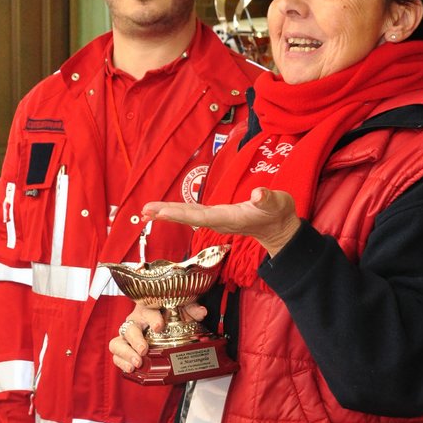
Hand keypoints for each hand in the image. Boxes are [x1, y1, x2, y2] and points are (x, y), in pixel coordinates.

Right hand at [109, 301, 206, 374]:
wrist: (161, 322)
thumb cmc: (168, 313)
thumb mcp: (182, 309)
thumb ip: (191, 309)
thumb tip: (201, 312)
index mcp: (147, 309)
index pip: (146, 311)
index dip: (152, 318)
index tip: (159, 326)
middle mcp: (134, 322)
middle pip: (129, 328)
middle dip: (136, 340)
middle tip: (144, 350)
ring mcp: (128, 337)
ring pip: (117, 343)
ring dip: (125, 353)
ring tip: (136, 363)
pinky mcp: (125, 349)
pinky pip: (117, 355)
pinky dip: (121, 363)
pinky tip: (130, 368)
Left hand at [142, 188, 300, 257]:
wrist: (279, 228)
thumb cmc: (278, 213)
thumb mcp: (277, 203)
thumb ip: (268, 199)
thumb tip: (258, 194)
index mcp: (229, 218)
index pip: (200, 216)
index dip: (180, 213)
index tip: (161, 212)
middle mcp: (218, 221)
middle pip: (188, 217)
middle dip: (166, 214)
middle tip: (144, 211)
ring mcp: (216, 220)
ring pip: (188, 216)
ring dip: (167, 213)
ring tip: (146, 211)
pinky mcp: (216, 217)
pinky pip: (192, 214)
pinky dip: (176, 212)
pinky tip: (164, 211)